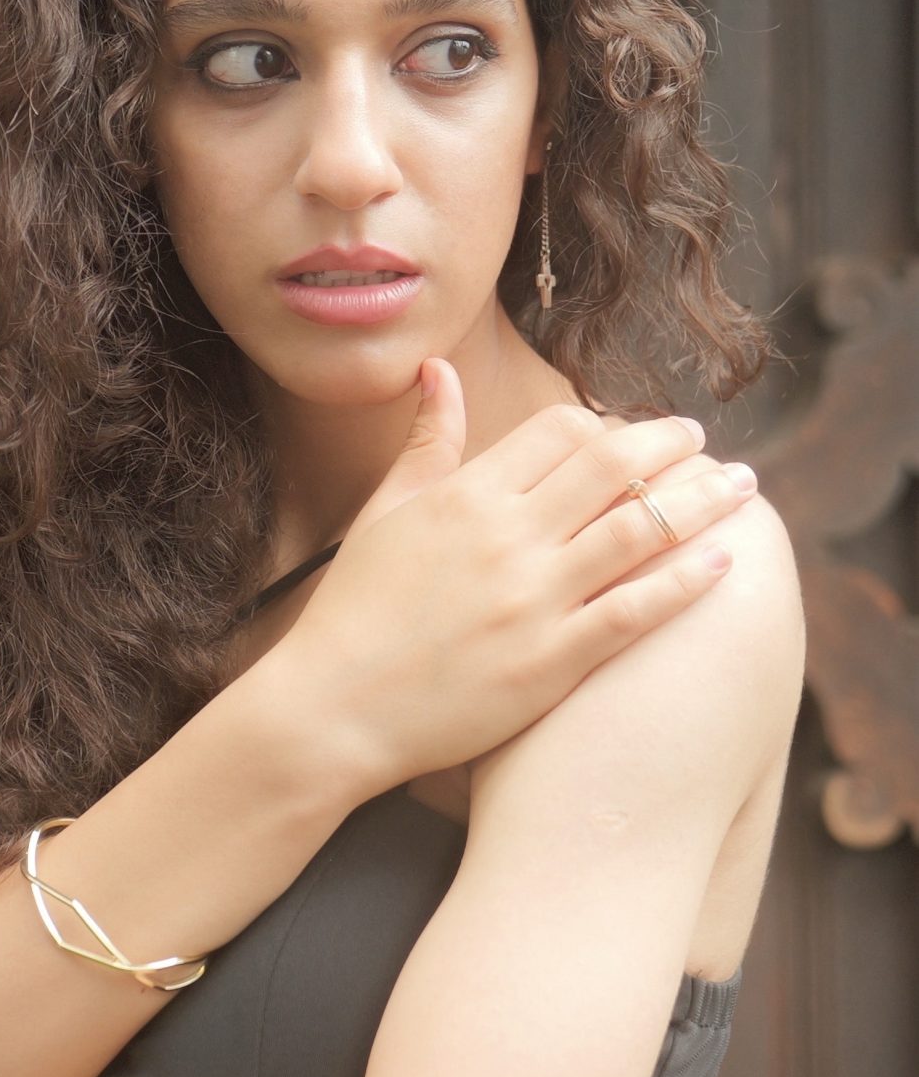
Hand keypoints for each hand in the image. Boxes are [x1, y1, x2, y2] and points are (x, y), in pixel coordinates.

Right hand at [275, 358, 757, 791]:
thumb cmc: (356, 608)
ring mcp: (533, 599)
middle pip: (613, 467)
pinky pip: (634, 609)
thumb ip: (426, 439)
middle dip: (670, 444)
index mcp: (467, 495)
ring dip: (702, 500)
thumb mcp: (385, 511)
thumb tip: (438, 368)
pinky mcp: (551, 661)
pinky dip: (685, 580)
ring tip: (741, 484)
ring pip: (640, 529)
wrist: (335, 708)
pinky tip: (723, 560)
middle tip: (703, 439)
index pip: (560, 430)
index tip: (631, 430)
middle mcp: (508, 537)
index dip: (605, 423)